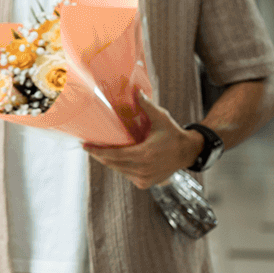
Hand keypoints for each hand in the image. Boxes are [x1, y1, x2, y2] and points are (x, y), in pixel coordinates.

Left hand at [82, 89, 204, 188]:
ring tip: (100, 150)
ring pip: (118, 170)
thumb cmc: (173, 133)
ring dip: (109, 161)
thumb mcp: (161, 118)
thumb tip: (135, 89)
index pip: (114, 155)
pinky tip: (115, 158)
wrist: (188, 152)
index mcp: (145, 154)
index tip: (85, 145)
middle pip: (113, 163)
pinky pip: (126, 174)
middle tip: (89, 145)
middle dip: (99, 155)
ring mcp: (145, 179)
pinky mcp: (146, 183)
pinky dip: (120, 167)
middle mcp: (144, 169)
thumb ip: (146, 105)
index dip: (97, 151)